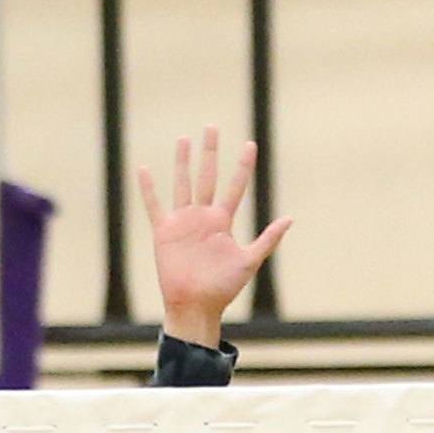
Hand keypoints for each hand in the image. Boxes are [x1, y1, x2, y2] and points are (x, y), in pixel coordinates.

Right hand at [135, 128, 290, 345]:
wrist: (196, 305)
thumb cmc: (223, 288)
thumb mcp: (249, 261)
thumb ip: (268, 239)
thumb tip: (290, 218)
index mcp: (223, 221)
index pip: (235, 186)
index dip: (243, 166)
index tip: (250, 144)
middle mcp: (203, 216)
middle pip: (208, 176)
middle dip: (210, 152)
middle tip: (213, 127)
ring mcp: (183, 222)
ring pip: (182, 183)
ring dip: (183, 162)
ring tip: (185, 139)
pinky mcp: (164, 231)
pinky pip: (154, 205)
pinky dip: (148, 188)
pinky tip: (143, 168)